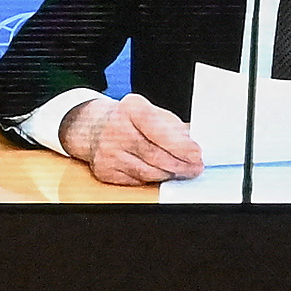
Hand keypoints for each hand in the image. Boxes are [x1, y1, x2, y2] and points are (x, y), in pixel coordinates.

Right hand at [66, 94, 202, 183]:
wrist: (94, 128)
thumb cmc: (130, 121)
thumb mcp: (151, 113)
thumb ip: (173, 129)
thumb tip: (193, 148)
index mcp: (131, 108)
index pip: (158, 130)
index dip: (180, 146)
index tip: (196, 154)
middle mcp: (116, 129)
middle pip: (155, 155)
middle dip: (180, 165)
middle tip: (195, 168)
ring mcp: (108, 152)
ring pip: (148, 172)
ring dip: (169, 174)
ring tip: (180, 170)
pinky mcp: (104, 171)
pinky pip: (137, 181)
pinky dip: (152, 179)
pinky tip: (159, 172)